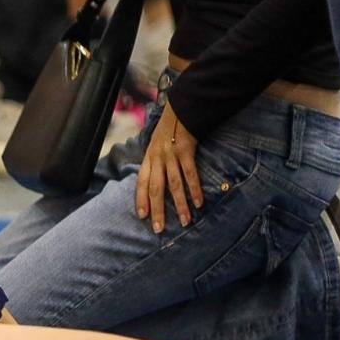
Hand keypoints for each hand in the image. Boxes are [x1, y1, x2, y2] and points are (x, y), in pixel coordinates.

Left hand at [135, 98, 201, 232]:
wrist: (181, 109)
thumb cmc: (168, 132)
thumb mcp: (155, 147)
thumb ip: (154, 164)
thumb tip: (153, 185)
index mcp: (148, 159)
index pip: (141, 182)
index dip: (141, 199)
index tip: (142, 216)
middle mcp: (157, 159)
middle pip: (156, 188)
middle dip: (158, 210)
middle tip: (160, 229)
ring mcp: (172, 155)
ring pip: (174, 185)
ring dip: (180, 205)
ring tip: (185, 221)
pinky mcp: (186, 151)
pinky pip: (190, 174)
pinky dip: (195, 189)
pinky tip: (199, 202)